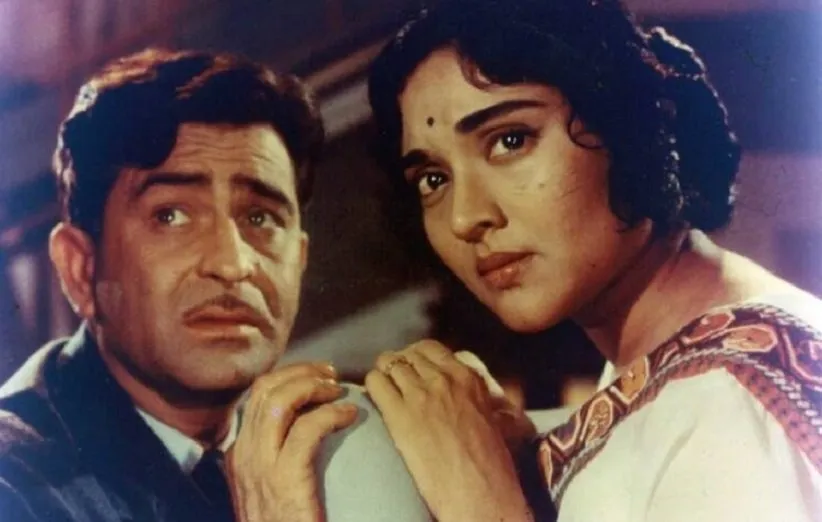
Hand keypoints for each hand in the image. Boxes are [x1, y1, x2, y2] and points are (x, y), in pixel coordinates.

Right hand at [226, 362, 358, 521]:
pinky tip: (350, 414)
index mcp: (240, 456)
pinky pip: (308, 428)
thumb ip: (282, 461)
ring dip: (312, 384)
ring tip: (338, 389)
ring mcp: (259, 467)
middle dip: (300, 371)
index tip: (317, 377)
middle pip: (265, 388)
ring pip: (279, 398)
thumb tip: (307, 431)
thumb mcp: (273, 491)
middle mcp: (243, 455)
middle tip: (331, 374)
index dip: (288, 377)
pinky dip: (331, 413)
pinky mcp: (284, 480)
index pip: (256, 397)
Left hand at [365, 341, 533, 521]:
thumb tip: (463, 396)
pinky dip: (372, 388)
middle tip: (394, 382)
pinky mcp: (399, 414)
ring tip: (384, 392)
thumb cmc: (490, 465)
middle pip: (407, 354)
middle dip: (398, 365)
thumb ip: (472, 397)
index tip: (412, 369)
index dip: (416, 357)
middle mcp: (443, 379)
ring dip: (384, 375)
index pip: (431, 348)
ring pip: (388, 363)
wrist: (479, 491)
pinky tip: (376, 401)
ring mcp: (420, 394)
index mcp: (467, 378)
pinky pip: (375, 383)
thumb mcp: (490, 418)